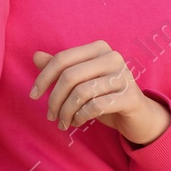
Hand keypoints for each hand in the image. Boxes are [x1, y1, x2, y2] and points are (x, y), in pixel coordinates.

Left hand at [29, 41, 170, 144]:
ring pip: (80, 93)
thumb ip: (60, 68)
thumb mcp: (81, 81)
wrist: (137, 115)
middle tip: (50, 116)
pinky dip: (80, 117)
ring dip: (66, 112)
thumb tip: (36, 56)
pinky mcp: (129, 97)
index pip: (62, 59)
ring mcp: (124, 76)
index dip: (43, 78)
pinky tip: (78, 122)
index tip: (33, 96)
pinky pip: (94, 107)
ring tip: (63, 122)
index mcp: (99, 48)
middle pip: (69, 76)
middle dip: (54, 99)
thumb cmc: (104, 95)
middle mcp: (113, 57)